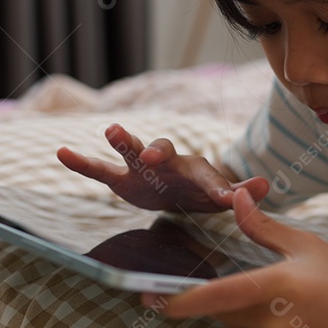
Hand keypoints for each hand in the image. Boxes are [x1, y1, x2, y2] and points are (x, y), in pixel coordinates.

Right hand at [56, 123, 268, 211]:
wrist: (176, 192)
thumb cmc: (200, 192)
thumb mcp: (221, 195)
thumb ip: (240, 191)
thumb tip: (266, 184)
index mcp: (195, 171)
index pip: (207, 176)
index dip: (218, 187)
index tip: (226, 197)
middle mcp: (168, 163)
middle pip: (163, 150)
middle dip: (157, 151)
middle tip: (150, 154)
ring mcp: (142, 169)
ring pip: (131, 152)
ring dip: (123, 142)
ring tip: (110, 130)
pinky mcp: (122, 181)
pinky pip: (99, 171)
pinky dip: (81, 163)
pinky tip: (61, 153)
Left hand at [144, 188, 327, 327]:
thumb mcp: (308, 247)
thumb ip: (265, 227)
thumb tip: (236, 199)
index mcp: (279, 288)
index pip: (221, 295)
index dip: (183, 299)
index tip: (151, 297)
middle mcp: (272, 324)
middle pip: (221, 308)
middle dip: (218, 292)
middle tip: (232, 276)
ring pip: (232, 325)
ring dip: (238, 309)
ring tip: (277, 297)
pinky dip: (253, 325)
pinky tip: (284, 316)